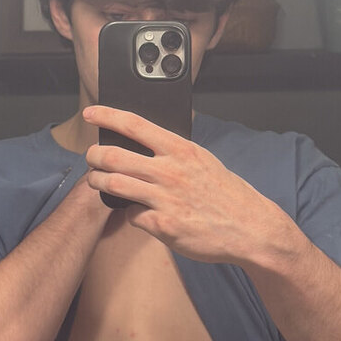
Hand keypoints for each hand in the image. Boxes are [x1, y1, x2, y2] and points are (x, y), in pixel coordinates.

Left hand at [81, 105, 302, 268]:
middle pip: (114, 156)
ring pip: (114, 185)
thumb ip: (174, 152)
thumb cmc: (227, 193)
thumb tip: (144, 144)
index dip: (107, 116)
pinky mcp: (163, 226)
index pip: (135, 125)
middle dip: (94, 156)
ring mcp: (165, 199)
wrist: (250, 227)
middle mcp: (170, 171)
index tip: (91, 113)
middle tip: (92, 158)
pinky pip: (132, 216)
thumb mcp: (203, 160)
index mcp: (180, 149)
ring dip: (99, 182)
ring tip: (98, 181)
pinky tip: (137, 212)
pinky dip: (130, 213)